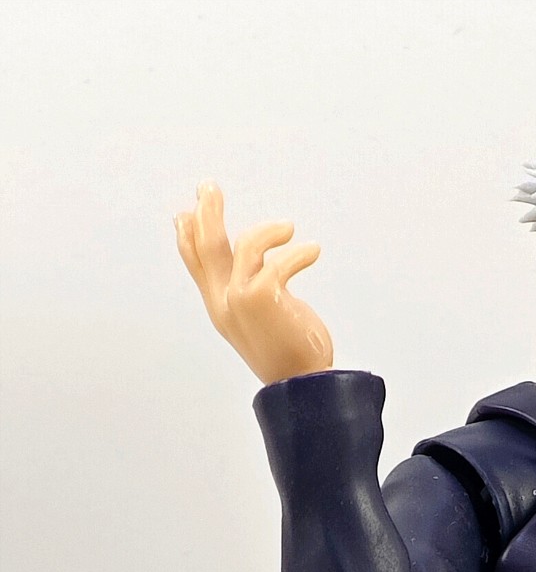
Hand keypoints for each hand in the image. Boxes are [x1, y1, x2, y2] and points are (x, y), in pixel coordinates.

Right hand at [174, 182, 333, 385]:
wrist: (303, 385)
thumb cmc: (290, 354)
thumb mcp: (262, 321)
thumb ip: (253, 293)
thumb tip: (260, 267)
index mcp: (220, 308)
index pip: (195, 265)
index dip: (188, 236)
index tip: (185, 213)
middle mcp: (223, 302)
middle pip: (207, 247)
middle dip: (206, 213)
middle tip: (209, 187)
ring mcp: (239, 299)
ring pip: (243, 245)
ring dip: (267, 231)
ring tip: (288, 228)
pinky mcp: (262, 297)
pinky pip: (278, 261)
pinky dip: (298, 253)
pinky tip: (313, 251)